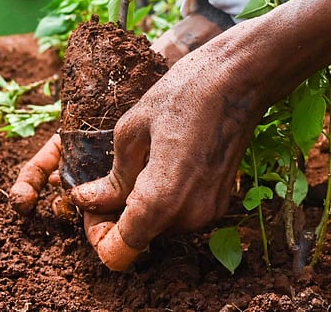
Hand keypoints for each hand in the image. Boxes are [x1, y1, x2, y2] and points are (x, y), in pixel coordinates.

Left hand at [70, 38, 265, 269]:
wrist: (240, 79)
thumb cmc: (185, 94)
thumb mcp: (132, 129)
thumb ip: (112, 177)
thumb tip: (90, 201)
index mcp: (161, 200)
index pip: (119, 251)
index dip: (98, 234)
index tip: (91, 207)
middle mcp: (187, 217)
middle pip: (138, 237)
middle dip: (116, 216)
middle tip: (103, 180)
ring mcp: (207, 212)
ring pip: (159, 225)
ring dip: (141, 205)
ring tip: (137, 162)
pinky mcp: (219, 203)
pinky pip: (179, 212)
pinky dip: (164, 198)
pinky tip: (161, 162)